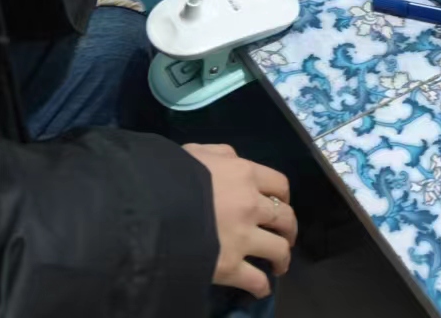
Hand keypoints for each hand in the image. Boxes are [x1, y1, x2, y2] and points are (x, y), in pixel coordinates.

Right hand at [184, 143, 295, 297]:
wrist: (152, 205)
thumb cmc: (173, 173)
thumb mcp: (198, 151)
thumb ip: (221, 154)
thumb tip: (234, 161)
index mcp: (245, 174)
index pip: (280, 184)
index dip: (283, 197)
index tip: (280, 204)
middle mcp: (251, 205)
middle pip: (286, 218)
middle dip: (289, 229)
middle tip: (285, 236)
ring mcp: (243, 238)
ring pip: (279, 250)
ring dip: (282, 259)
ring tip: (278, 266)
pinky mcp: (230, 266)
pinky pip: (256, 280)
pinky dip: (262, 287)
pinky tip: (261, 289)